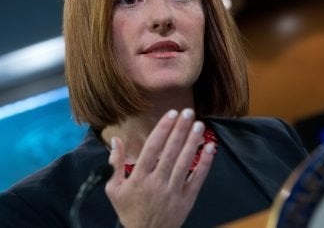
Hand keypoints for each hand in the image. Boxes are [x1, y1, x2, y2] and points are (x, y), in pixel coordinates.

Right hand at [105, 109, 215, 227]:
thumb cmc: (129, 211)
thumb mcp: (114, 189)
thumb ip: (116, 164)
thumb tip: (116, 140)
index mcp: (139, 177)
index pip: (152, 148)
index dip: (163, 129)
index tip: (171, 114)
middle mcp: (157, 182)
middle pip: (170, 151)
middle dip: (180, 130)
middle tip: (189, 112)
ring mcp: (173, 191)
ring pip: (184, 162)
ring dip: (192, 142)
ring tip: (199, 125)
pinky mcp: (187, 199)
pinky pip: (197, 178)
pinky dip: (205, 163)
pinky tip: (210, 148)